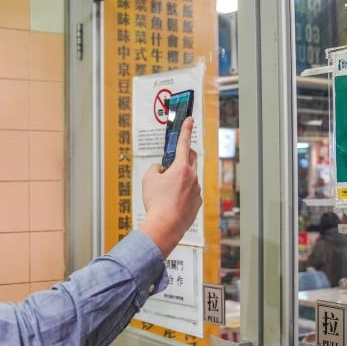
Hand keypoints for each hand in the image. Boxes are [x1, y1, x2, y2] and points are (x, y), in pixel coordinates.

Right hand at [139, 117, 201, 255]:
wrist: (165, 226)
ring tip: (166, 191)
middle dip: (184, 154)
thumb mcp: (148, 179)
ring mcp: (196, 190)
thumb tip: (161, 169)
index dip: (186, 129)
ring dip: (180, 177)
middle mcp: (192, 177)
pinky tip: (172, 201)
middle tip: (174, 158)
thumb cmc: (156, 203)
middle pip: (191, 158)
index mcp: (181, 168)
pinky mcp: (197, 202)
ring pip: (190, 176)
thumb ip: (155, 168)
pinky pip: (190, 191)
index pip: (183, 143)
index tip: (190, 119)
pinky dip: (182, 192)